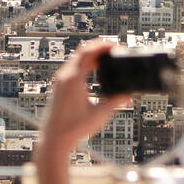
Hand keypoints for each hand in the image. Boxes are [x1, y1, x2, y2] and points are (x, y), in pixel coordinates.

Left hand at [40, 38, 131, 159]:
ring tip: (106, 56)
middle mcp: (64, 77)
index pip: (88, 52)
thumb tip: (128, 96)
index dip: (102, 46)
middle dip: (98, 47)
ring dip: (91, 54)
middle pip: (81, 51)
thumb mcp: (99, 115)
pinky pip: (72, 66)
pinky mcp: (59, 86)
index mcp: (73, 80)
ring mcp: (59, 81)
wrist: (54, 139)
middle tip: (113, 48)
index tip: (114, 45)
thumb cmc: (73, 129)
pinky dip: (84, 62)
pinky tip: (93, 67)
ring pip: (76, 58)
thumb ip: (115, 103)